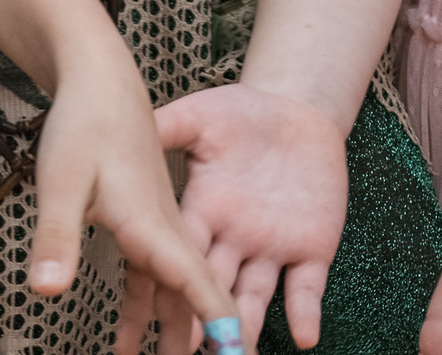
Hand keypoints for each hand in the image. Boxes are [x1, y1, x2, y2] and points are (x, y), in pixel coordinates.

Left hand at [27, 59, 242, 354]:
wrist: (98, 79)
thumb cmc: (83, 125)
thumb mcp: (60, 182)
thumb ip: (56, 236)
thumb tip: (44, 290)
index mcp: (155, 226)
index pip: (199, 287)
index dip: (218, 326)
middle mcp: (165, 231)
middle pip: (188, 299)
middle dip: (194, 341)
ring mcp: (156, 226)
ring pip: (168, 291)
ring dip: (163, 330)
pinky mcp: (141, 221)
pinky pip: (150, 275)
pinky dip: (145, 305)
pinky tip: (132, 328)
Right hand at [156, 82, 350, 349]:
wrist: (297, 112)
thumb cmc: (241, 111)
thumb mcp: (198, 116)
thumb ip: (166, 129)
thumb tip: (128, 137)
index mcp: (199, 209)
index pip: (175, 255)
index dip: (162, 285)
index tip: (147, 317)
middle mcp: (231, 237)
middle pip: (210, 287)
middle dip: (197, 322)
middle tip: (183, 352)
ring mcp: (271, 246)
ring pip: (254, 297)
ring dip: (247, 328)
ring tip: (238, 354)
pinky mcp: (312, 248)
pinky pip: (307, 287)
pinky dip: (305, 312)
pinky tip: (304, 336)